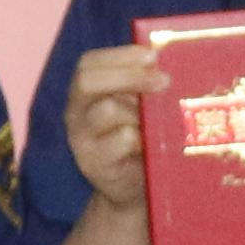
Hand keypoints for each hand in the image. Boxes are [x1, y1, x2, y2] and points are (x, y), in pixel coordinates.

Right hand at [64, 45, 159, 212]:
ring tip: (158, 122)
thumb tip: (169, 62)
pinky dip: (143, 138)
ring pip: (108, 109)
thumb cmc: (138, 140)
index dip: (120, 55)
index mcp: (84, 93)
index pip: (89, 63)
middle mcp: (75, 112)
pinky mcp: (93, 163)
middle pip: (88, 81)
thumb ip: (142, 86)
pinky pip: (123, 138)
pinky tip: (152, 144)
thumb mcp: (136, 107)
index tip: (153, 55)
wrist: (131, 190)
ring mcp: (81, 139)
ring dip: (139, 111)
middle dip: (129, 75)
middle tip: (165, 80)